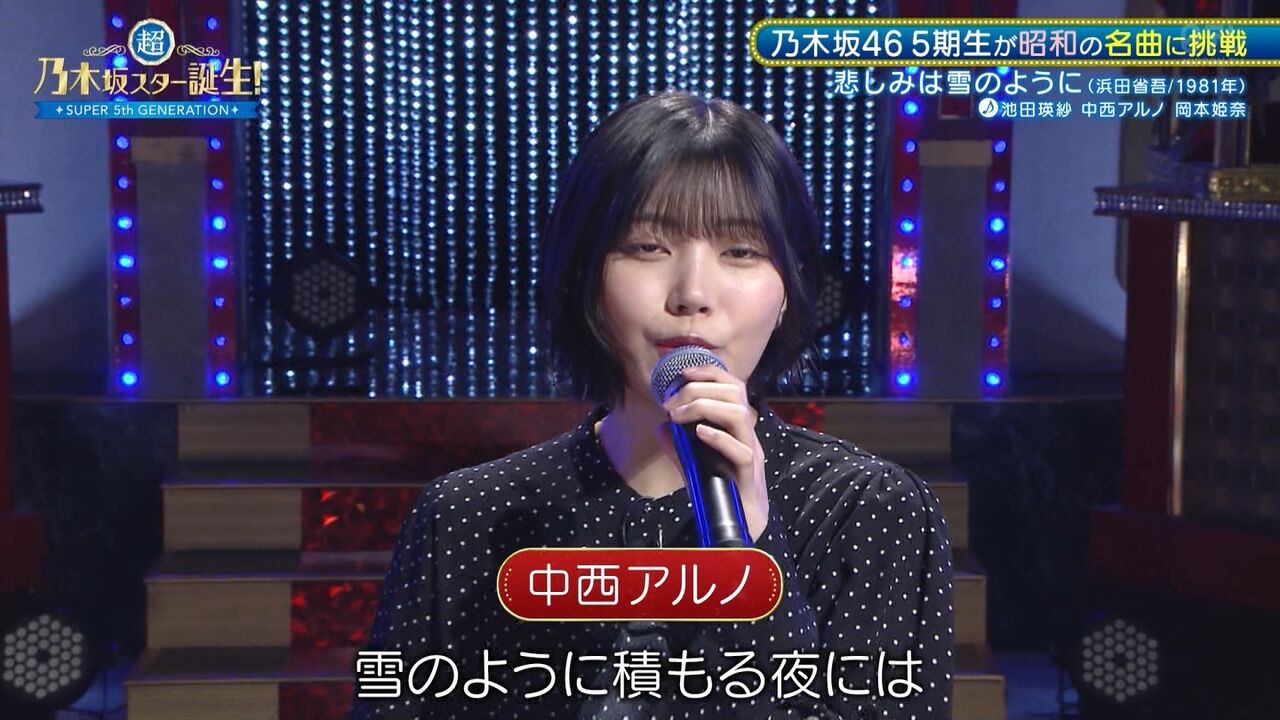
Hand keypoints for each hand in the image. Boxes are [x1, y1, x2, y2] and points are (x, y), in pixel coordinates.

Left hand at [662, 364, 769, 542]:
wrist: (741, 524)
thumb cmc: (720, 489)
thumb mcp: (693, 463)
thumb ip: (678, 446)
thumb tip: (661, 427)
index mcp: (737, 427)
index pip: (732, 386)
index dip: (710, 373)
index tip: (683, 373)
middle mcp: (747, 434)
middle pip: (735, 393)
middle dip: (698, 389)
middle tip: (670, 403)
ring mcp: (750, 452)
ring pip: (739, 415)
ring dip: (704, 408)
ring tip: (678, 416)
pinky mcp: (749, 474)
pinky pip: (741, 451)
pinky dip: (719, 437)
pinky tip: (698, 433)